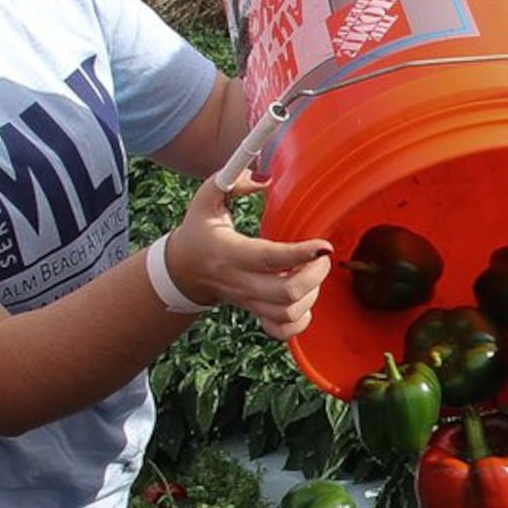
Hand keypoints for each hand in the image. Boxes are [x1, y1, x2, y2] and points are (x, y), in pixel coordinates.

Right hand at [162, 167, 332, 342]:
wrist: (184, 269)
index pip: (270, 259)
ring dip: (311, 295)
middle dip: (315, 276)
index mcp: (230, 253)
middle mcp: (240, 282)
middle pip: (286, 294)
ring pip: (288, 313)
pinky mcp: (255, 312)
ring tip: (311, 272)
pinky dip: (300, 320)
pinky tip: (304, 299)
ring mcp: (249, 301)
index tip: (323, 245)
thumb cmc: (200, 229)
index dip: (301, 254)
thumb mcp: (208, 198)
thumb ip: (233, 180)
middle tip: (322, 257)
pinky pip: (282, 330)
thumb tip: (265, 178)